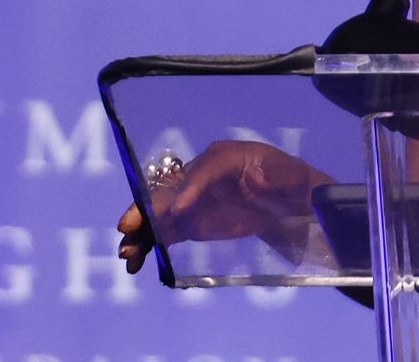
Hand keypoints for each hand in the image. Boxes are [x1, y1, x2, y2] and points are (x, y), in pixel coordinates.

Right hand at [115, 140, 327, 274]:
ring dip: (141, 231)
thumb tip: (265, 180)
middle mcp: (200, 175)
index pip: (204, 170)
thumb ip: (279, 179)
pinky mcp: (189, 222)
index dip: (191, 189)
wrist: (286, 201)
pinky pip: (165, 232)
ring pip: (160, 212)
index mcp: (225, 157)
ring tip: (127, 253)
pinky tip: (136, 261)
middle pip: (170, 189)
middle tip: (128, 227)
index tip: (179, 211)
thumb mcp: (291, 176)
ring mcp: (191, 200)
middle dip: (148, 208)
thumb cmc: (290, 181)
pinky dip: (149, 244)